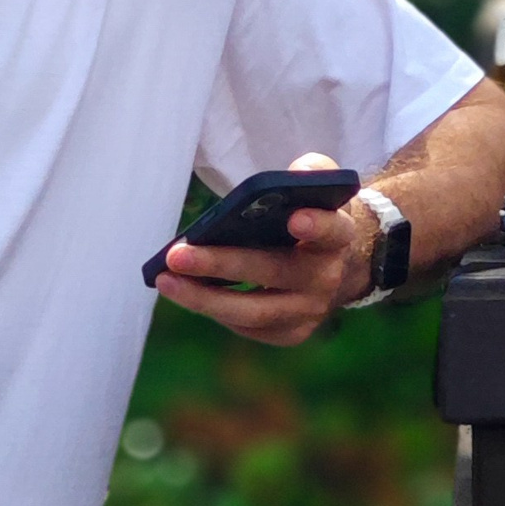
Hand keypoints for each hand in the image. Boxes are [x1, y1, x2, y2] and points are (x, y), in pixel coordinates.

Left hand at [153, 153, 374, 348]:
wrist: (333, 264)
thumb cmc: (310, 216)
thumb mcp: (318, 189)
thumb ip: (312, 173)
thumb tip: (295, 173)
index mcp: (338, 237)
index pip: (333, 230)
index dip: (317, 225)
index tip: (294, 218)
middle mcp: (327, 278)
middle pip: (274, 273)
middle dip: (222, 264)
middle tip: (177, 255)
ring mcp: (310, 311)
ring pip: (254, 311)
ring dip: (205, 298)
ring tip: (166, 280)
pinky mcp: (291, 333)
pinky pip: (247, 326)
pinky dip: (214, 310)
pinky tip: (184, 292)